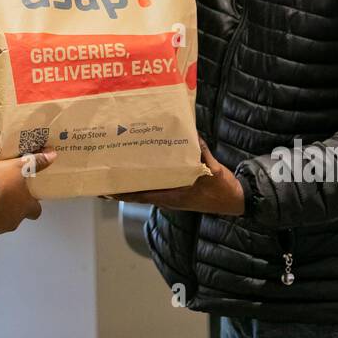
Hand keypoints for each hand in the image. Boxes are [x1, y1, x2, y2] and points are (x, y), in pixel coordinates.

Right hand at [0, 151, 56, 237]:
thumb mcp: (17, 166)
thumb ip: (35, 162)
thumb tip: (52, 156)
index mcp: (25, 206)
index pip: (36, 210)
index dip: (33, 203)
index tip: (27, 194)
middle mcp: (14, 220)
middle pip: (18, 216)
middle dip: (13, 207)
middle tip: (4, 193)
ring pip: (1, 221)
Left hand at [114, 139, 243, 214]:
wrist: (235, 200)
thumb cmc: (222, 189)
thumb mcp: (213, 170)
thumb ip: (202, 153)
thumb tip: (193, 136)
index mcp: (173, 197)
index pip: (141, 196)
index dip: (122, 194)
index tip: (105, 190)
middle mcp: (167, 198)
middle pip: (138, 194)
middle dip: (120, 187)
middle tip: (103, 176)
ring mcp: (171, 196)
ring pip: (145, 190)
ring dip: (130, 184)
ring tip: (114, 171)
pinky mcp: (176, 192)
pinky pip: (155, 186)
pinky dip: (145, 180)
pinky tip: (139, 169)